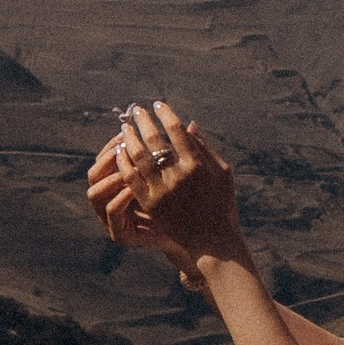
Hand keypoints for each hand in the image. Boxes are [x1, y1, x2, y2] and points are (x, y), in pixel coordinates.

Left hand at [86, 99, 246, 284]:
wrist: (212, 240)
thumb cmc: (221, 204)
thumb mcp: (222, 173)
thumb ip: (205, 148)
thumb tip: (190, 124)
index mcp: (197, 165)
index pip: (176, 130)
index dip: (165, 114)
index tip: (158, 104)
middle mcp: (178, 175)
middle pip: (154, 140)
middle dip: (143, 121)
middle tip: (136, 110)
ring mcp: (162, 190)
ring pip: (138, 157)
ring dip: (129, 139)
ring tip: (125, 128)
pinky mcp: (150, 204)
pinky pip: (131, 178)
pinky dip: (124, 162)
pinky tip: (121, 152)